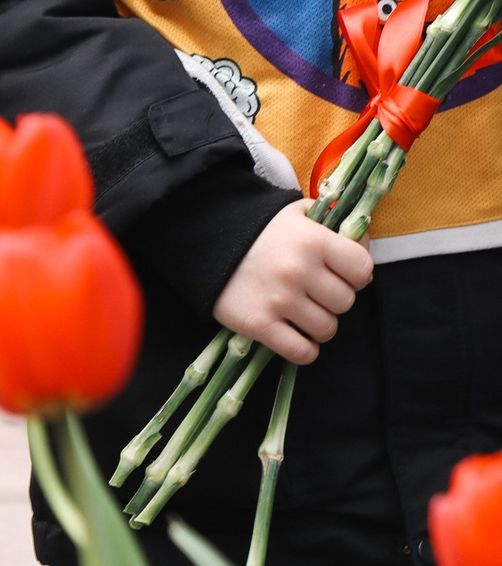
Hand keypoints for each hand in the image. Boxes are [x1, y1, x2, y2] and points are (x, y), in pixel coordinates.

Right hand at [214, 200, 373, 363]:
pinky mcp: (258, 325)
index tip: (338, 272)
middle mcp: (299, 271)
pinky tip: (293, 334)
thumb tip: (363, 241)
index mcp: (312, 240)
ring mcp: (279, 300)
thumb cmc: (256, 228)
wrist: (202, 241)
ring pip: (327, 329)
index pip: (362, 269)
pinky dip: (303, 348)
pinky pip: (302, 352)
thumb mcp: (294, 213)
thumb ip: (332, 222)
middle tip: (312, 290)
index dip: (354, 273)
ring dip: (317, 323)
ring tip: (299, 310)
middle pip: (345, 303)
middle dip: (332, 298)